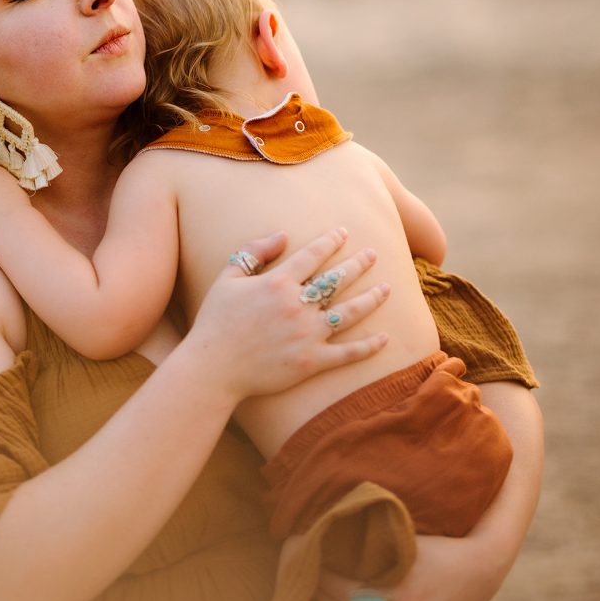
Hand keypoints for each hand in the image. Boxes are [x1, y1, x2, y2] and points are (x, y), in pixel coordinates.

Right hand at [187, 228, 389, 406]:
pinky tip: (385, 339)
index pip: (312, 255)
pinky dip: (369, 347)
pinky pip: (347, 353)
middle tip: (373, 255)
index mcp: (278, 282)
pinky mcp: (312, 362)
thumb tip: (282, 235)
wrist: (213, 367)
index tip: (343, 233)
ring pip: (349, 312)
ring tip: (387, 289)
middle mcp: (297, 306)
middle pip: (337, 280)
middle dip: (358, 264)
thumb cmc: (216, 320)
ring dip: (371, 299)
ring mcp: (307, 335)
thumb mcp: (228, 276)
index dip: (330, 241)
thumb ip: (255, 251)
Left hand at [306, 533, 496, 600]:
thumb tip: (330, 528)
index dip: (321, 576)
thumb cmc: (438, 547)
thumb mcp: (405, 539)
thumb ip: (372, 542)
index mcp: (399, 592)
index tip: (305, 562)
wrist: (480, 570)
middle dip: (318, 598)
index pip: (344, 589)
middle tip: (298, 583)